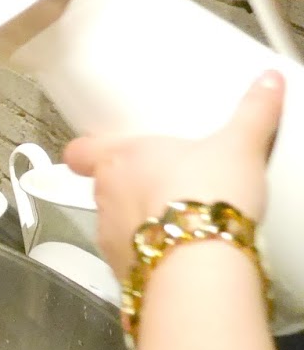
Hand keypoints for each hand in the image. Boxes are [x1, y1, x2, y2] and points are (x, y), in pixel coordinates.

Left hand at [63, 71, 282, 277]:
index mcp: (119, 158)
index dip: (86, 152)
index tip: (94, 153)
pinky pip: (132, 261)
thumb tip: (269, 79)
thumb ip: (252, 113)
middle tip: (164, 189)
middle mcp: (105, 196)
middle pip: (103, 189)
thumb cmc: (206, 192)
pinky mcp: (123, 270)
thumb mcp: (238, 146)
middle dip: (128, 190)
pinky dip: (149, 258)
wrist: (200, 260)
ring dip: (139, 225)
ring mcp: (110, 236)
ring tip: (177, 225)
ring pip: (116, 226)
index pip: (80, 151)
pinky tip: (178, 258)